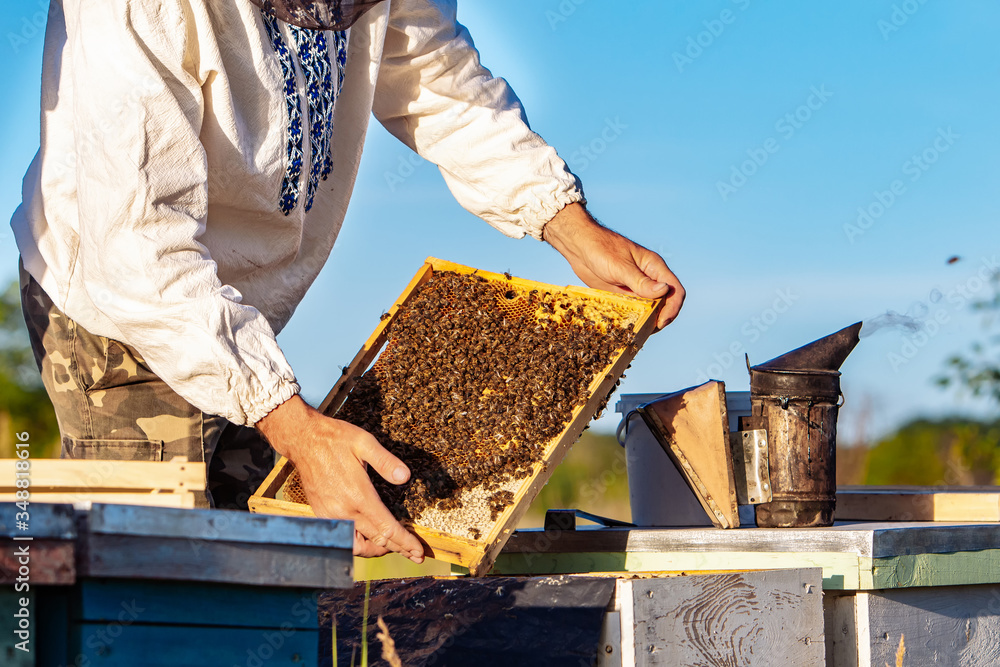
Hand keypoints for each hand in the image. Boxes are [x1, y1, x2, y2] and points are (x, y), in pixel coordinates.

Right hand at [256, 395, 424, 562]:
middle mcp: (343, 511)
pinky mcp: (321, 515)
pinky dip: (359, 545)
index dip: (405, 542)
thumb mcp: (364, 442)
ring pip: (357, 546)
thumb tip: (405, 477)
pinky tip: (369, 540)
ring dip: (378, 550)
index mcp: (358, 495)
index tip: (419, 551)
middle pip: (376, 540)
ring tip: (395, 549)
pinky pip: (343, 539)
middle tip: (416, 556)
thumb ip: (385, 461)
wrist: (303, 440)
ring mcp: (330, 516)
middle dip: (399, 549)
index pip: (387, 528)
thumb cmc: (335, 439)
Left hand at [543, 203, 684, 328]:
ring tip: (637, 332)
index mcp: (654, 267)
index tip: (661, 322)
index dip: (673, 307)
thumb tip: (664, 290)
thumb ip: (641, 281)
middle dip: (660, 317)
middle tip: (647, 330)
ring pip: (649, 308)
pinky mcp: (623, 293)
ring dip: (647, 320)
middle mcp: (648, 278)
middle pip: (665, 302)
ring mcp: (636, 287)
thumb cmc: (601, 249)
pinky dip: (633, 319)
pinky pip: (634, 309)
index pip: (674, 289)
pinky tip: (627, 327)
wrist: (579, 247)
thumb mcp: (620, 267)